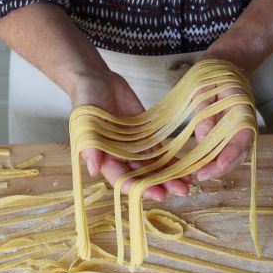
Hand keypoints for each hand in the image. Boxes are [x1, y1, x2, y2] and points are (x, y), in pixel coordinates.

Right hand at [71, 70, 190, 200]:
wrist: (98, 79)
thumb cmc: (86, 97)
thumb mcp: (85, 119)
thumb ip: (90, 144)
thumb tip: (93, 170)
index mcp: (103, 157)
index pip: (122, 179)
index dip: (140, 188)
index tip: (158, 194)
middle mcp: (120, 157)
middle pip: (141, 177)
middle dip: (161, 185)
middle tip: (181, 191)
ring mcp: (134, 149)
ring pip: (153, 168)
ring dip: (169, 177)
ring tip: (187, 184)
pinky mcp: (146, 138)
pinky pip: (160, 153)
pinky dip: (172, 161)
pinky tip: (187, 167)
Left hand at [192, 62, 254, 181]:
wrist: (226, 65)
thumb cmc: (214, 76)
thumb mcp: (204, 91)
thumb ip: (205, 115)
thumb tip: (203, 140)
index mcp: (242, 111)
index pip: (241, 138)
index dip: (230, 154)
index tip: (217, 166)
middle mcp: (246, 124)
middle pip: (240, 153)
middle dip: (221, 168)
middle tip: (201, 176)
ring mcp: (241, 130)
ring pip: (235, 156)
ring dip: (220, 167)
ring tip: (201, 174)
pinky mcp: (233, 134)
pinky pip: (228, 151)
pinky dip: (218, 161)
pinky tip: (204, 166)